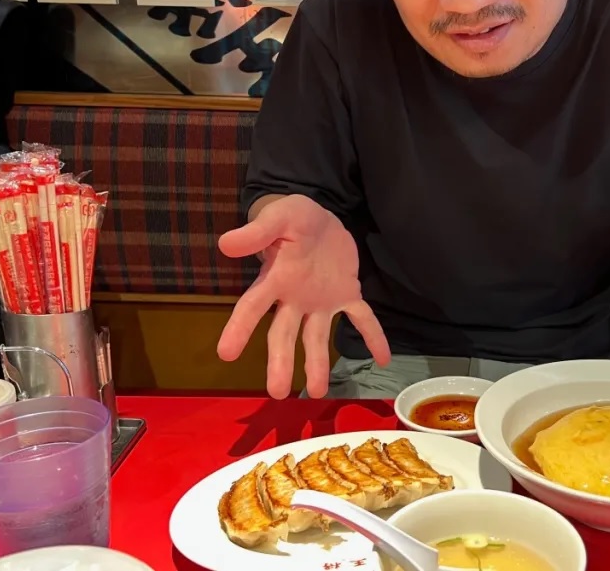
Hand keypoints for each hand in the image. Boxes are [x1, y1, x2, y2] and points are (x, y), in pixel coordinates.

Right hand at [217, 195, 389, 398]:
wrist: (319, 216)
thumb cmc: (292, 217)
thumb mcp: (278, 217)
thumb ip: (257, 232)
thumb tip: (226, 244)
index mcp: (275, 279)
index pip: (252, 307)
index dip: (239, 329)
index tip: (226, 354)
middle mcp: (294, 298)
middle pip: (283, 335)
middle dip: (280, 363)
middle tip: (277, 393)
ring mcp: (321, 300)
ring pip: (317, 337)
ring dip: (317, 364)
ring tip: (316, 392)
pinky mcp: (346, 294)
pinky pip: (361, 318)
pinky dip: (373, 337)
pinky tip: (383, 358)